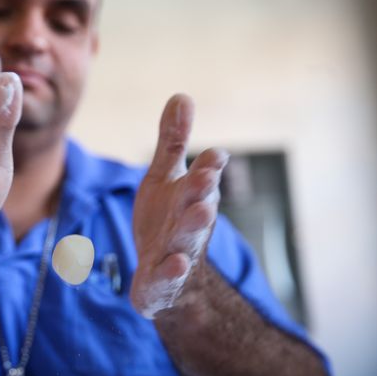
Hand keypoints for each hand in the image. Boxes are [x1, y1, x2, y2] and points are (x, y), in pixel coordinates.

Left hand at [130, 94, 228, 318]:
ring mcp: (178, 252)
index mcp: (191, 196)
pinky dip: (172, 270)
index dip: (209, 167)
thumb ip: (172, 143)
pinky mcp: (162, 280)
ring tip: (204, 212)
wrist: (166, 278)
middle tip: (209, 176)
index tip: (214, 154)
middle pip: (198, 205)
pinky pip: (167, 276)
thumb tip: (181, 96)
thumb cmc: (167, 220)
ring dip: (195, 225)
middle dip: (204, 190)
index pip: (203, 177)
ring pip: (188, 238)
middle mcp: (189, 222)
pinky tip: (175, 263)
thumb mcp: (165, 179)